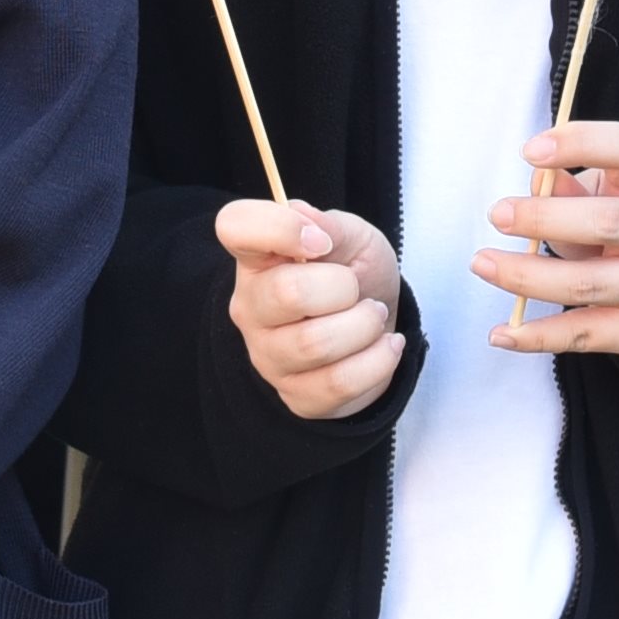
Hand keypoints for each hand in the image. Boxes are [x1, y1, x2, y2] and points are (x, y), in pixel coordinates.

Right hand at [217, 198, 406, 419]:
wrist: (381, 326)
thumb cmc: (356, 275)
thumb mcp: (354, 238)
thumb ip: (331, 226)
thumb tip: (306, 222)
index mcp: (258, 258)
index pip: (234, 226)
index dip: (278, 227)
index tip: (321, 241)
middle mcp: (250, 307)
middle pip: (288, 293)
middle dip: (344, 288)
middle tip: (357, 290)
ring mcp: (268, 357)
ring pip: (315, 344)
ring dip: (365, 326)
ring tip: (374, 317)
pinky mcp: (296, 396)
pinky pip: (338, 383)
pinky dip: (378, 361)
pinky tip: (384, 347)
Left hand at [480, 119, 618, 354]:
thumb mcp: (601, 192)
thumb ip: (568, 188)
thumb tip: (536, 185)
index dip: (580, 144)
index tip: (529, 151)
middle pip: (607, 221)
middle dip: (544, 218)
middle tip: (498, 215)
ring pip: (589, 283)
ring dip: (527, 277)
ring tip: (484, 264)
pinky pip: (585, 334)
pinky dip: (537, 336)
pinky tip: (502, 333)